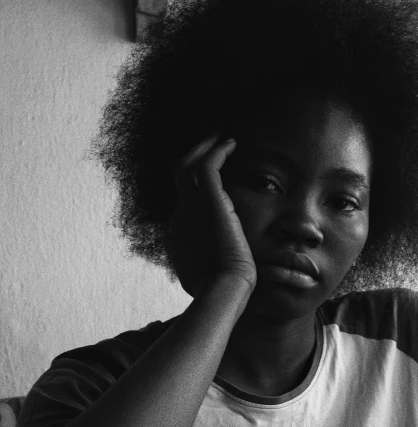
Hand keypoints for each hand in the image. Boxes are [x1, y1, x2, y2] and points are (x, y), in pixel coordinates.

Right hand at [166, 134, 256, 297]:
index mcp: (178, 232)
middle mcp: (179, 215)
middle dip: (192, 156)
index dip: (194, 184)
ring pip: (187, 165)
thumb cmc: (221, 289)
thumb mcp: (204, 277)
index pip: (182, 199)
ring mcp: (191, 207)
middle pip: (179, 176)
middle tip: (210, 143)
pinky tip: (231, 144)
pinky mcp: (209, 201)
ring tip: (220, 137)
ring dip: (203, 148)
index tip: (211, 175)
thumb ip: (202, 266)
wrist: (223, 289)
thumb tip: (206, 273)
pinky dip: (217, 151)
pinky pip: (207, 165)